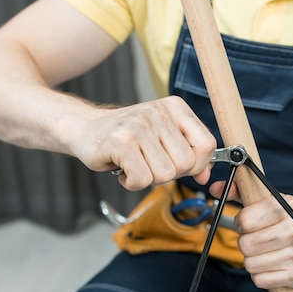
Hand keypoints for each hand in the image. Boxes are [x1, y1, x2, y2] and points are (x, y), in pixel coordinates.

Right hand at [72, 96, 215, 190]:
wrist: (85, 129)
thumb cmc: (127, 137)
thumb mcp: (164, 139)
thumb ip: (190, 154)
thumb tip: (206, 176)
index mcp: (175, 108)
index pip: (207, 144)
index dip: (198, 164)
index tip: (181, 167)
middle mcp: (159, 112)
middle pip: (187, 163)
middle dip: (171, 173)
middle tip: (151, 164)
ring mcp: (139, 126)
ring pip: (166, 174)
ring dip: (150, 179)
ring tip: (136, 164)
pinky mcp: (120, 142)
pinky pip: (143, 179)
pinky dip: (133, 183)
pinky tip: (124, 170)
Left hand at [233, 194, 292, 289]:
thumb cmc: (288, 222)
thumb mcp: (268, 200)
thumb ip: (240, 191)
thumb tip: (215, 188)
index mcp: (289, 207)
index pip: (245, 220)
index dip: (240, 224)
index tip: (247, 224)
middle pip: (246, 244)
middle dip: (245, 243)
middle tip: (256, 240)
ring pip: (250, 264)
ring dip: (253, 260)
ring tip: (266, 252)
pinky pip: (260, 279)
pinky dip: (261, 275)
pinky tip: (272, 265)